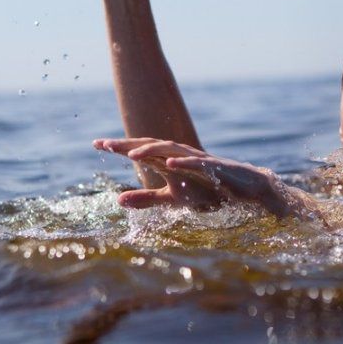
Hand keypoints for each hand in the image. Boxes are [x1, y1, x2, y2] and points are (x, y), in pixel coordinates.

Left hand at [93, 138, 311, 217]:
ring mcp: (198, 160)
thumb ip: (147, 198)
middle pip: (150, 146)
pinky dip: (184, 162)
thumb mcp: (173, 198)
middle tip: (104, 143)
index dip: (119, 147)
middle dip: (128, 144)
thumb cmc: (208, 191)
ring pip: (171, 150)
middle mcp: (181, 156)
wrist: (246, 190)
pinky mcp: (215, 168)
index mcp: (169, 162)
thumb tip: (118, 200)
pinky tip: (170, 163)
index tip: (96, 144)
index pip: (140, 151)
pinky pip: (197, 163)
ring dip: (151, 150)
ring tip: (131, 153)